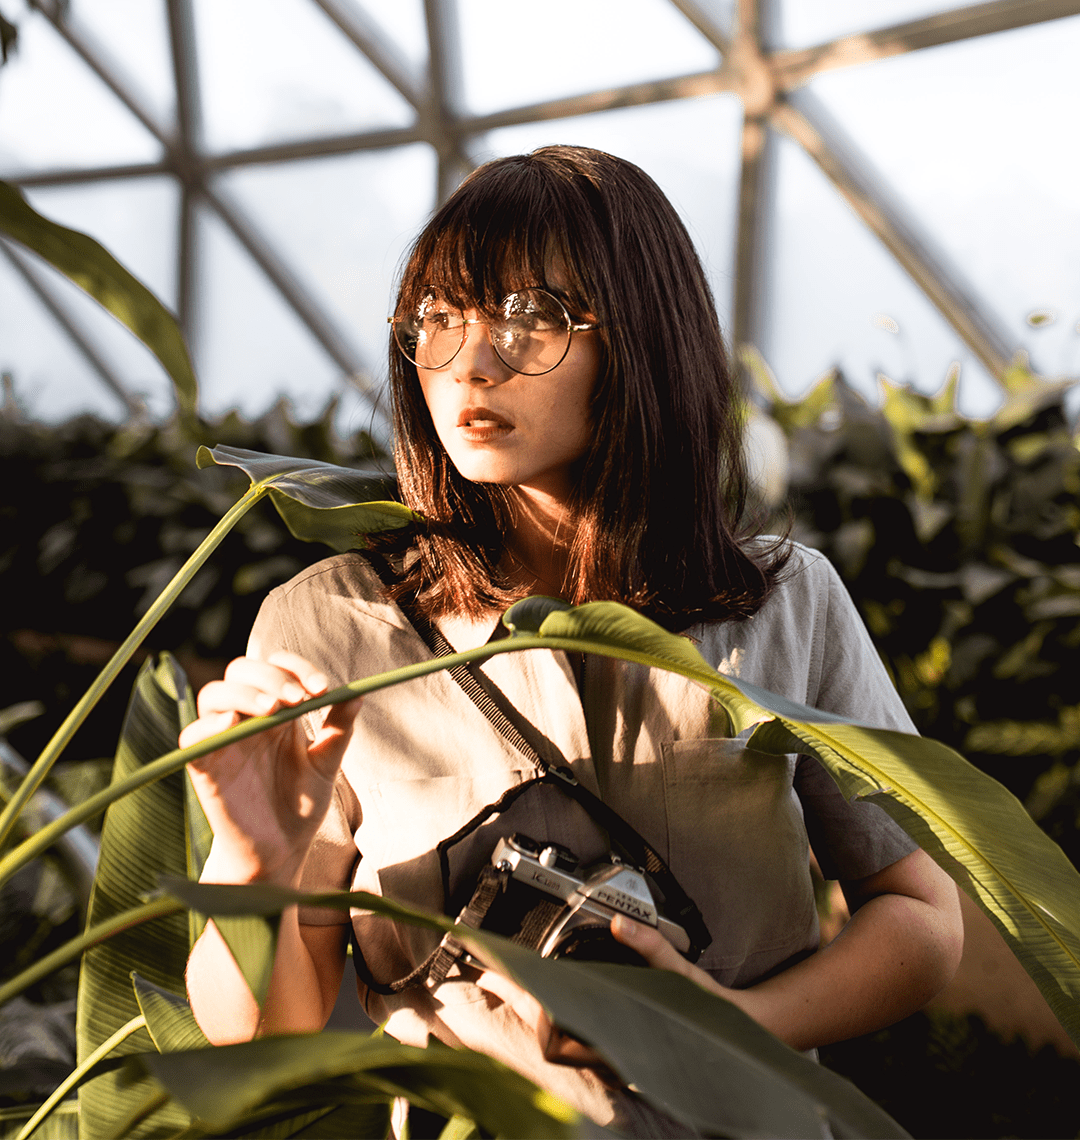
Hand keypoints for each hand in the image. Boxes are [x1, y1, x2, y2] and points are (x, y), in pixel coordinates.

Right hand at [179, 651, 361, 886]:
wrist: (281, 849)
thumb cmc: (302, 804)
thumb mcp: (326, 763)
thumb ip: (338, 728)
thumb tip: (359, 694)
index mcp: (276, 710)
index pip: (277, 667)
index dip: (296, 668)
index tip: (322, 688)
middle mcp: (246, 717)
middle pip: (241, 670)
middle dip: (270, 676)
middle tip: (297, 699)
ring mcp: (222, 739)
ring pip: (213, 694)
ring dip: (243, 693)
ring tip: (272, 709)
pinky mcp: (203, 765)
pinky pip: (191, 735)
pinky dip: (208, 724)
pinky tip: (233, 724)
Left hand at [472, 915, 732, 1081]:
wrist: (738, 1031)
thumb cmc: (711, 1009)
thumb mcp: (683, 975)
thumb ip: (653, 949)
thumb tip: (624, 926)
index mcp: (619, 1035)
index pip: (554, 1027)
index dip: (525, 998)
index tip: (499, 970)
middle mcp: (610, 1051)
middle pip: (546, 1036)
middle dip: (518, 1001)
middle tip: (494, 968)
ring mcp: (611, 1053)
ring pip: (558, 1039)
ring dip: (534, 1009)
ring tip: (512, 978)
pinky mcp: (615, 1047)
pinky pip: (573, 1035)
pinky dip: (555, 1014)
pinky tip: (549, 993)